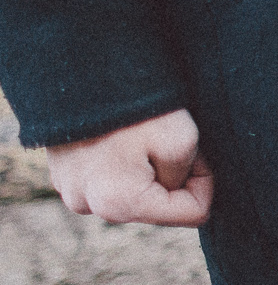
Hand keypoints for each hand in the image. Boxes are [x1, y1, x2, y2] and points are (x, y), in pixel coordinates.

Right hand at [47, 109, 213, 227]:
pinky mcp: (65, 176)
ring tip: (139, 136)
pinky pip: (110, 181)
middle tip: (165, 139)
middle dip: (173, 175)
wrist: (81, 70)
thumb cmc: (136, 107)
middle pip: (161, 206)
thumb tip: (173, 192)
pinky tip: (119, 137)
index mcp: (121, 205)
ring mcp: (72, 192)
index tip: (196, 151)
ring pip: (136, 193)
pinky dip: (123, 164)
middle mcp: (90, 207)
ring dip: (148, 170)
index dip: (205, 180)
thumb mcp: (181, 141)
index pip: (193, 213)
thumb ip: (185, 180)